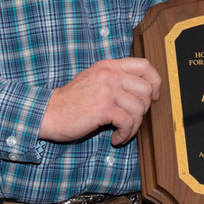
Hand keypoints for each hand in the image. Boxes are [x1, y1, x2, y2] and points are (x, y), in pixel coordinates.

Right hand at [38, 58, 160, 145]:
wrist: (48, 112)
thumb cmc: (71, 100)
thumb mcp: (94, 79)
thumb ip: (115, 79)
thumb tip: (143, 90)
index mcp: (109, 65)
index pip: (144, 65)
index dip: (155, 81)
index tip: (153, 96)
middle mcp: (110, 74)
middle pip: (146, 89)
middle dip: (144, 108)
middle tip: (132, 119)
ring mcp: (107, 90)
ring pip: (139, 108)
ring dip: (134, 126)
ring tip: (122, 132)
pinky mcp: (103, 108)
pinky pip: (128, 122)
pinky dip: (125, 135)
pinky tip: (115, 138)